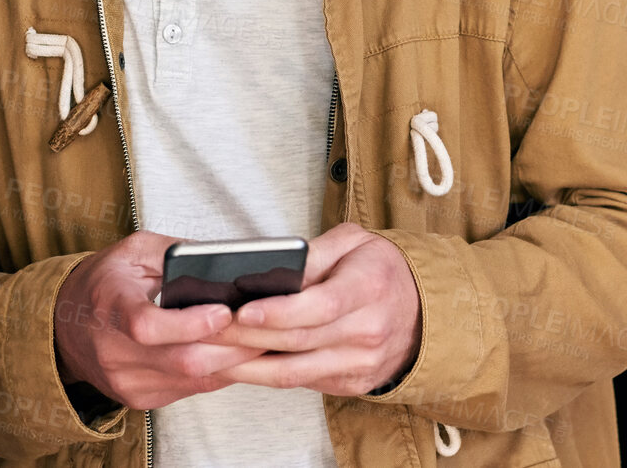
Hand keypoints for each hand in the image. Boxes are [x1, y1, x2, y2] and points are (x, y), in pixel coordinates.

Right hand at [53, 231, 265, 409]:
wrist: (62, 325)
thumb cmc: (105, 282)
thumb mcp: (134, 251)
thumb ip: (175, 252)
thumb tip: (222, 260)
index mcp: (110, 306)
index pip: (147, 326)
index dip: (189, 324)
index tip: (223, 311)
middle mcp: (114, 351)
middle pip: (182, 360)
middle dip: (232, 344)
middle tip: (267, 325)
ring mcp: (126, 380)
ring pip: (192, 379)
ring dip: (233, 361)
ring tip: (263, 339)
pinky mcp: (139, 397)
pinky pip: (189, 390)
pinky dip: (219, 372)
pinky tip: (238, 354)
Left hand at [202, 222, 420, 395]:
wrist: (422, 311)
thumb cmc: (379, 269)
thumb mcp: (354, 242)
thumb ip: (313, 253)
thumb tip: (268, 269)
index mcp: (371, 287)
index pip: (322, 305)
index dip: (280, 311)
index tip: (243, 308)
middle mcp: (368, 330)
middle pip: (298, 341)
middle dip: (246, 337)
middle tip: (205, 329)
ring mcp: (360, 363)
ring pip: (293, 372)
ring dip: (245, 365)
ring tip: (207, 354)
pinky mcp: (350, 384)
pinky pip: (299, 382)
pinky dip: (263, 374)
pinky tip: (235, 364)